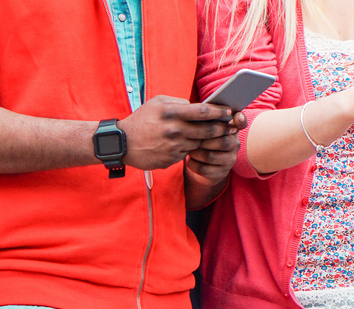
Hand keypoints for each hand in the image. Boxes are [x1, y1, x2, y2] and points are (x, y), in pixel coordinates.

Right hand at [119, 96, 234, 169]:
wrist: (122, 143)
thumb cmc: (141, 119)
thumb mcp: (157, 103)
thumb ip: (178, 103)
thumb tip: (197, 106)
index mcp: (172, 113)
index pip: (203, 112)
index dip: (219, 112)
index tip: (229, 111)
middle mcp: (175, 130)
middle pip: (207, 130)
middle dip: (222, 128)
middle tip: (231, 126)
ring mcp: (174, 147)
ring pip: (200, 143)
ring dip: (209, 140)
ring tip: (216, 135)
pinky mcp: (171, 159)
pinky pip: (188, 153)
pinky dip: (191, 148)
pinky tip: (192, 145)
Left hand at [184, 112, 245, 185]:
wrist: (202, 166)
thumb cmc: (202, 140)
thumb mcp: (205, 128)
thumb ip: (207, 118)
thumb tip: (197, 107)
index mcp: (231, 130)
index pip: (241, 123)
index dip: (240, 120)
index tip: (237, 117)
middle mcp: (235, 145)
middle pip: (222, 141)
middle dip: (203, 140)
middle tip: (191, 138)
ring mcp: (229, 160)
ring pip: (211, 156)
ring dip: (196, 152)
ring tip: (189, 148)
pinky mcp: (220, 173)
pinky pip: (204, 169)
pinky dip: (193, 163)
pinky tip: (189, 159)